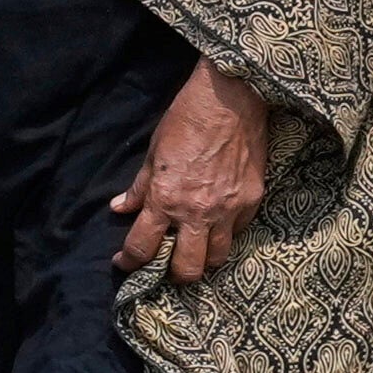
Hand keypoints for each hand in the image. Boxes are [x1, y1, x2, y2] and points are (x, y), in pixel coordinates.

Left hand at [117, 59, 274, 284]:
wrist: (231, 98)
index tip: (124, 262)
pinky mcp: (252, 201)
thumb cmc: (187, 119)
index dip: (129, 261)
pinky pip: (238, 232)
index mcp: (166, 199)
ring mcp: (228, 209)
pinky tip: (218, 225)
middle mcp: (197, 212)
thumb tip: (120, 208)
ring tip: (195, 251)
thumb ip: (139, 187)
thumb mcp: (154, 152)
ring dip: (203, 259)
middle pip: (186, 269)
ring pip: (216, 258)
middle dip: (173, 274)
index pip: (143, 247)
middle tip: (167, 266)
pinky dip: (226, 234)